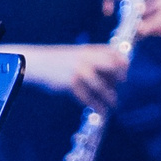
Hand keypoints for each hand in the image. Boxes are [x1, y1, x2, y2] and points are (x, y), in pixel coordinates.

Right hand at [15, 42, 129, 108]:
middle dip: (119, 78)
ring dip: (110, 96)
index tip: (125, 73)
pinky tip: (100, 110)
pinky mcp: (70, 84)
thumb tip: (107, 73)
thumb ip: (90, 59)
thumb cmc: (54, 61)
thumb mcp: (74, 54)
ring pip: (101, 86)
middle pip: (111, 67)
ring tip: (114, 104)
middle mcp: (85, 59)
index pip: (112, 53)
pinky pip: (87, 97)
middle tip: (121, 87)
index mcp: (87, 50)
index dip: (122, 63)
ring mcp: (78, 71)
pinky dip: (95, 105)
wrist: (35, 63)